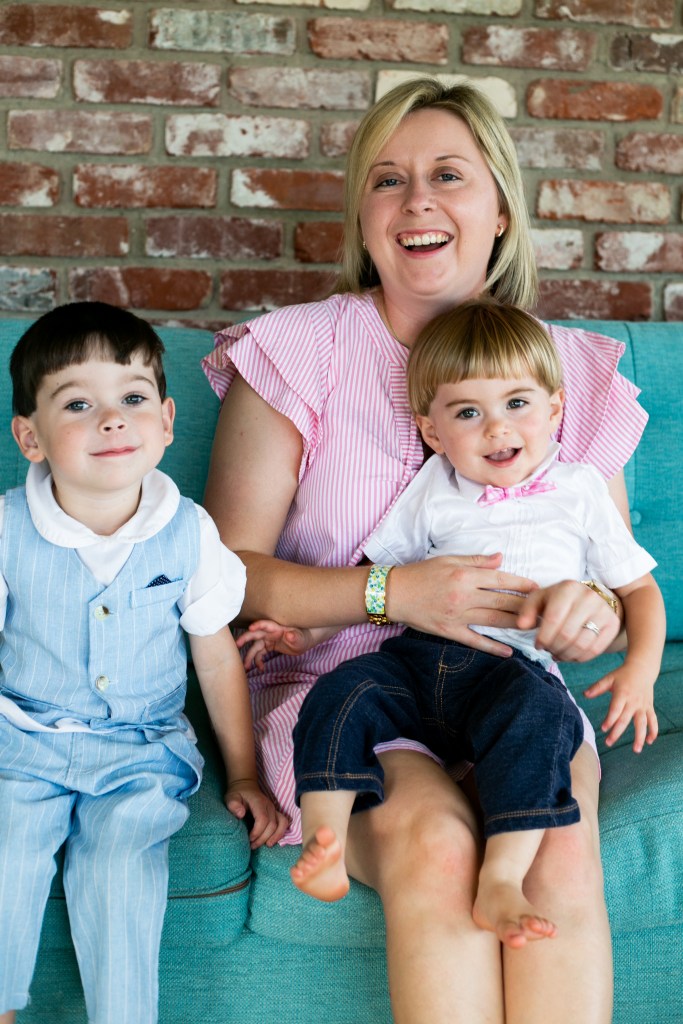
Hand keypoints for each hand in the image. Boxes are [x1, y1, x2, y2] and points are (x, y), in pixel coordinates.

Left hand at [225, 778, 288, 848]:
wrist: (246, 787)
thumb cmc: (238, 794)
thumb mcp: (231, 797)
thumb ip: (234, 805)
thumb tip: (241, 814)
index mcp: (259, 802)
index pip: (263, 819)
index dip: (257, 832)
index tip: (249, 839)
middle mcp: (269, 806)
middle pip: (272, 825)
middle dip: (263, 838)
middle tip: (252, 845)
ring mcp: (274, 809)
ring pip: (281, 824)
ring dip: (275, 837)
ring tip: (266, 845)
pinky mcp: (276, 813)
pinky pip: (284, 823)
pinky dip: (280, 833)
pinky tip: (272, 840)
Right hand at [236, 619, 323, 670]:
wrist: (303, 642)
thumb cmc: (302, 637)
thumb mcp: (300, 638)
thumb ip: (294, 636)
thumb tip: (289, 635)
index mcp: (276, 627)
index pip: (265, 625)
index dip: (258, 625)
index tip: (250, 628)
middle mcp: (269, 633)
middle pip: (255, 635)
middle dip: (245, 639)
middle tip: (237, 645)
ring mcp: (267, 640)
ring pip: (255, 647)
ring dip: (249, 656)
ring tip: (246, 666)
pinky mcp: (268, 647)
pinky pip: (259, 654)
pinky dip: (258, 661)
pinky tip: (261, 668)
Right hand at [388, 553, 537, 656]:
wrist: (394, 593)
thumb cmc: (420, 573)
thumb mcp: (447, 560)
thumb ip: (476, 560)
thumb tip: (500, 559)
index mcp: (464, 575)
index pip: (500, 579)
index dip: (521, 584)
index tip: (537, 588)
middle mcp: (464, 595)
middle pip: (502, 601)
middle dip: (526, 606)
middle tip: (545, 610)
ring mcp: (457, 615)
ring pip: (494, 620)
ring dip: (516, 624)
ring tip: (535, 627)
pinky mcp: (450, 631)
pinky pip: (475, 640)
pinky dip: (493, 647)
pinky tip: (509, 652)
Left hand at [516, 580, 620, 661]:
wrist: (590, 597)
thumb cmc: (559, 600)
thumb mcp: (540, 599)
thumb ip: (527, 610)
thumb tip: (522, 626)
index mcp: (568, 588)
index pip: (553, 619)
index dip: (543, 637)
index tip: (539, 645)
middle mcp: (588, 597)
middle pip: (567, 635)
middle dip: (554, 648)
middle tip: (549, 650)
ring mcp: (603, 610)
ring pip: (581, 645)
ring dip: (565, 655)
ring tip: (558, 653)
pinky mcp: (612, 624)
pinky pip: (595, 650)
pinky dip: (579, 658)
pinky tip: (571, 655)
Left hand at [584, 663, 657, 751]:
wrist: (642, 669)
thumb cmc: (622, 675)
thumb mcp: (609, 678)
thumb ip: (597, 687)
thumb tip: (584, 695)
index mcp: (622, 694)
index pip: (615, 709)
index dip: (610, 720)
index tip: (603, 729)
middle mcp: (633, 701)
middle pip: (626, 719)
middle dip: (617, 732)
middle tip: (608, 743)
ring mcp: (643, 706)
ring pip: (642, 723)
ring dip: (640, 737)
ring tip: (636, 750)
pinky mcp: (649, 707)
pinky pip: (653, 720)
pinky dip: (653, 731)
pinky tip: (650, 741)